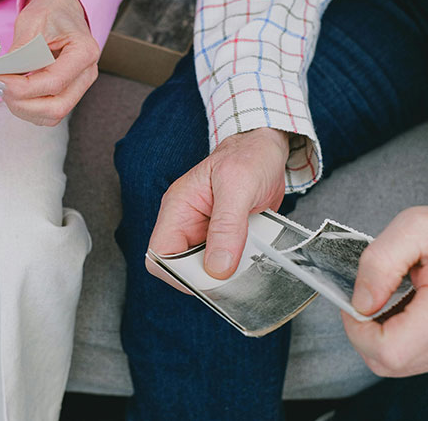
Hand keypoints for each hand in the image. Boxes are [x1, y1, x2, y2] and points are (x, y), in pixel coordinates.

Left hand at [0, 0, 98, 125]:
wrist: (62, 10)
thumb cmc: (52, 12)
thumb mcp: (32, 22)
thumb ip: (20, 50)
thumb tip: (4, 75)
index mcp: (84, 52)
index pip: (54, 82)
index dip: (23, 88)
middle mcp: (86, 74)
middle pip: (57, 107)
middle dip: (23, 104)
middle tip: (0, 87)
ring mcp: (79, 87)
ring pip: (52, 115)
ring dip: (24, 109)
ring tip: (5, 89)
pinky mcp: (68, 94)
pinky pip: (48, 113)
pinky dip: (28, 108)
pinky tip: (15, 93)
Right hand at [147, 128, 289, 287]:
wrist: (267, 148)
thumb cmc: (248, 156)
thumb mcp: (238, 186)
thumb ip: (227, 226)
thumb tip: (217, 267)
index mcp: (178, 208)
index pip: (159, 254)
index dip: (178, 274)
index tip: (208, 280)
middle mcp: (187, 223)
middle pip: (182, 267)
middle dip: (207, 277)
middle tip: (235, 275)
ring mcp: (206, 233)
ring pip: (206, 270)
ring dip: (227, 274)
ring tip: (249, 262)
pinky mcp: (225, 238)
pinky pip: (226, 263)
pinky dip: (241, 267)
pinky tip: (256, 257)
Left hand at [343, 206, 427, 376]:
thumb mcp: (415, 226)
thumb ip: (379, 262)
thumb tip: (361, 303)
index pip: (388, 351)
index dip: (358, 331)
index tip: (354, 305)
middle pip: (388, 363)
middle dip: (364, 332)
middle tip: (369, 297)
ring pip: (398, 364)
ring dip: (381, 335)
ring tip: (393, 299)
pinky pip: (414, 359)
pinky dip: (399, 338)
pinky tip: (407, 310)